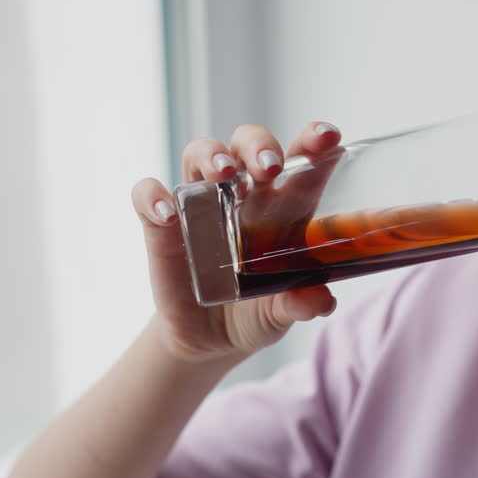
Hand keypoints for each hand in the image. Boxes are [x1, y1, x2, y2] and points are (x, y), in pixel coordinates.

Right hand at [131, 122, 342, 360]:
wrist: (211, 341)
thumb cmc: (257, 311)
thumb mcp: (283, 312)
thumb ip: (302, 303)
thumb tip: (321, 300)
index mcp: (283, 206)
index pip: (302, 160)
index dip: (314, 141)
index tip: (328, 136)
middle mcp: (243, 195)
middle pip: (248, 143)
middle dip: (259, 145)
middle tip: (270, 166)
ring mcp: (201, 205)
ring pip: (200, 153)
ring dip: (212, 155)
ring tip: (225, 174)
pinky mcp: (162, 226)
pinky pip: (148, 195)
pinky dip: (153, 196)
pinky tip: (168, 214)